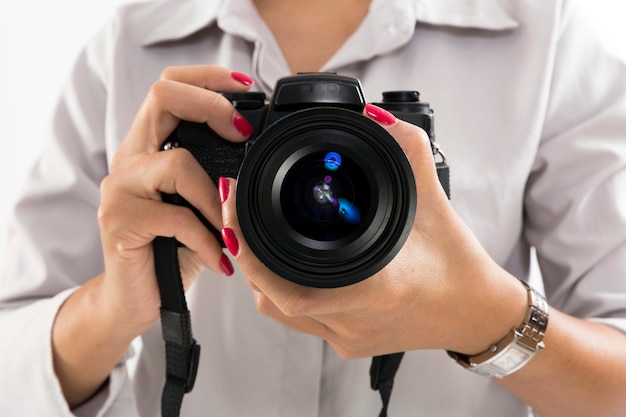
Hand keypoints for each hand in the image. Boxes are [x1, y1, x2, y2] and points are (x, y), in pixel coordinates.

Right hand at [53, 66, 257, 405]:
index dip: (207, 78)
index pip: (169, 87)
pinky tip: (220, 259)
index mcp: (149, 147)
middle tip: (243, 134)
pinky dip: (208, 242)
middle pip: (162, 96)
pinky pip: (178, 219)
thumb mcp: (200, 204)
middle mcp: (130, 158)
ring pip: (178, 163)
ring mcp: (120, 187)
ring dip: (217, 200)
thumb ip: (216, 175)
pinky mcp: (119, 221)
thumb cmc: (174, 248)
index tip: (248, 89)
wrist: (134, 297)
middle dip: (212, 105)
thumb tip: (261, 153)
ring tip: (232, 233)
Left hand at [220, 104, 527, 358]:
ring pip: (278, 312)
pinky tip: (282, 267)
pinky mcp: (349, 345)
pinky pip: (297, 321)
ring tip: (252, 235)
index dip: (248, 250)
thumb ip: (408, 150)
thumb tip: (376, 118)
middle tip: (237, 212)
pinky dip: (280, 292)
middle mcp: (353, 321)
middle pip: (269, 297)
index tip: (235, 208)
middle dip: (244, 253)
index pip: (284, 284)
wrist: (476, 313)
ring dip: (259, 274)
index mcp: (373, 289)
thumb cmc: (458, 264)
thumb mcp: (435, 199)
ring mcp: (348, 339)